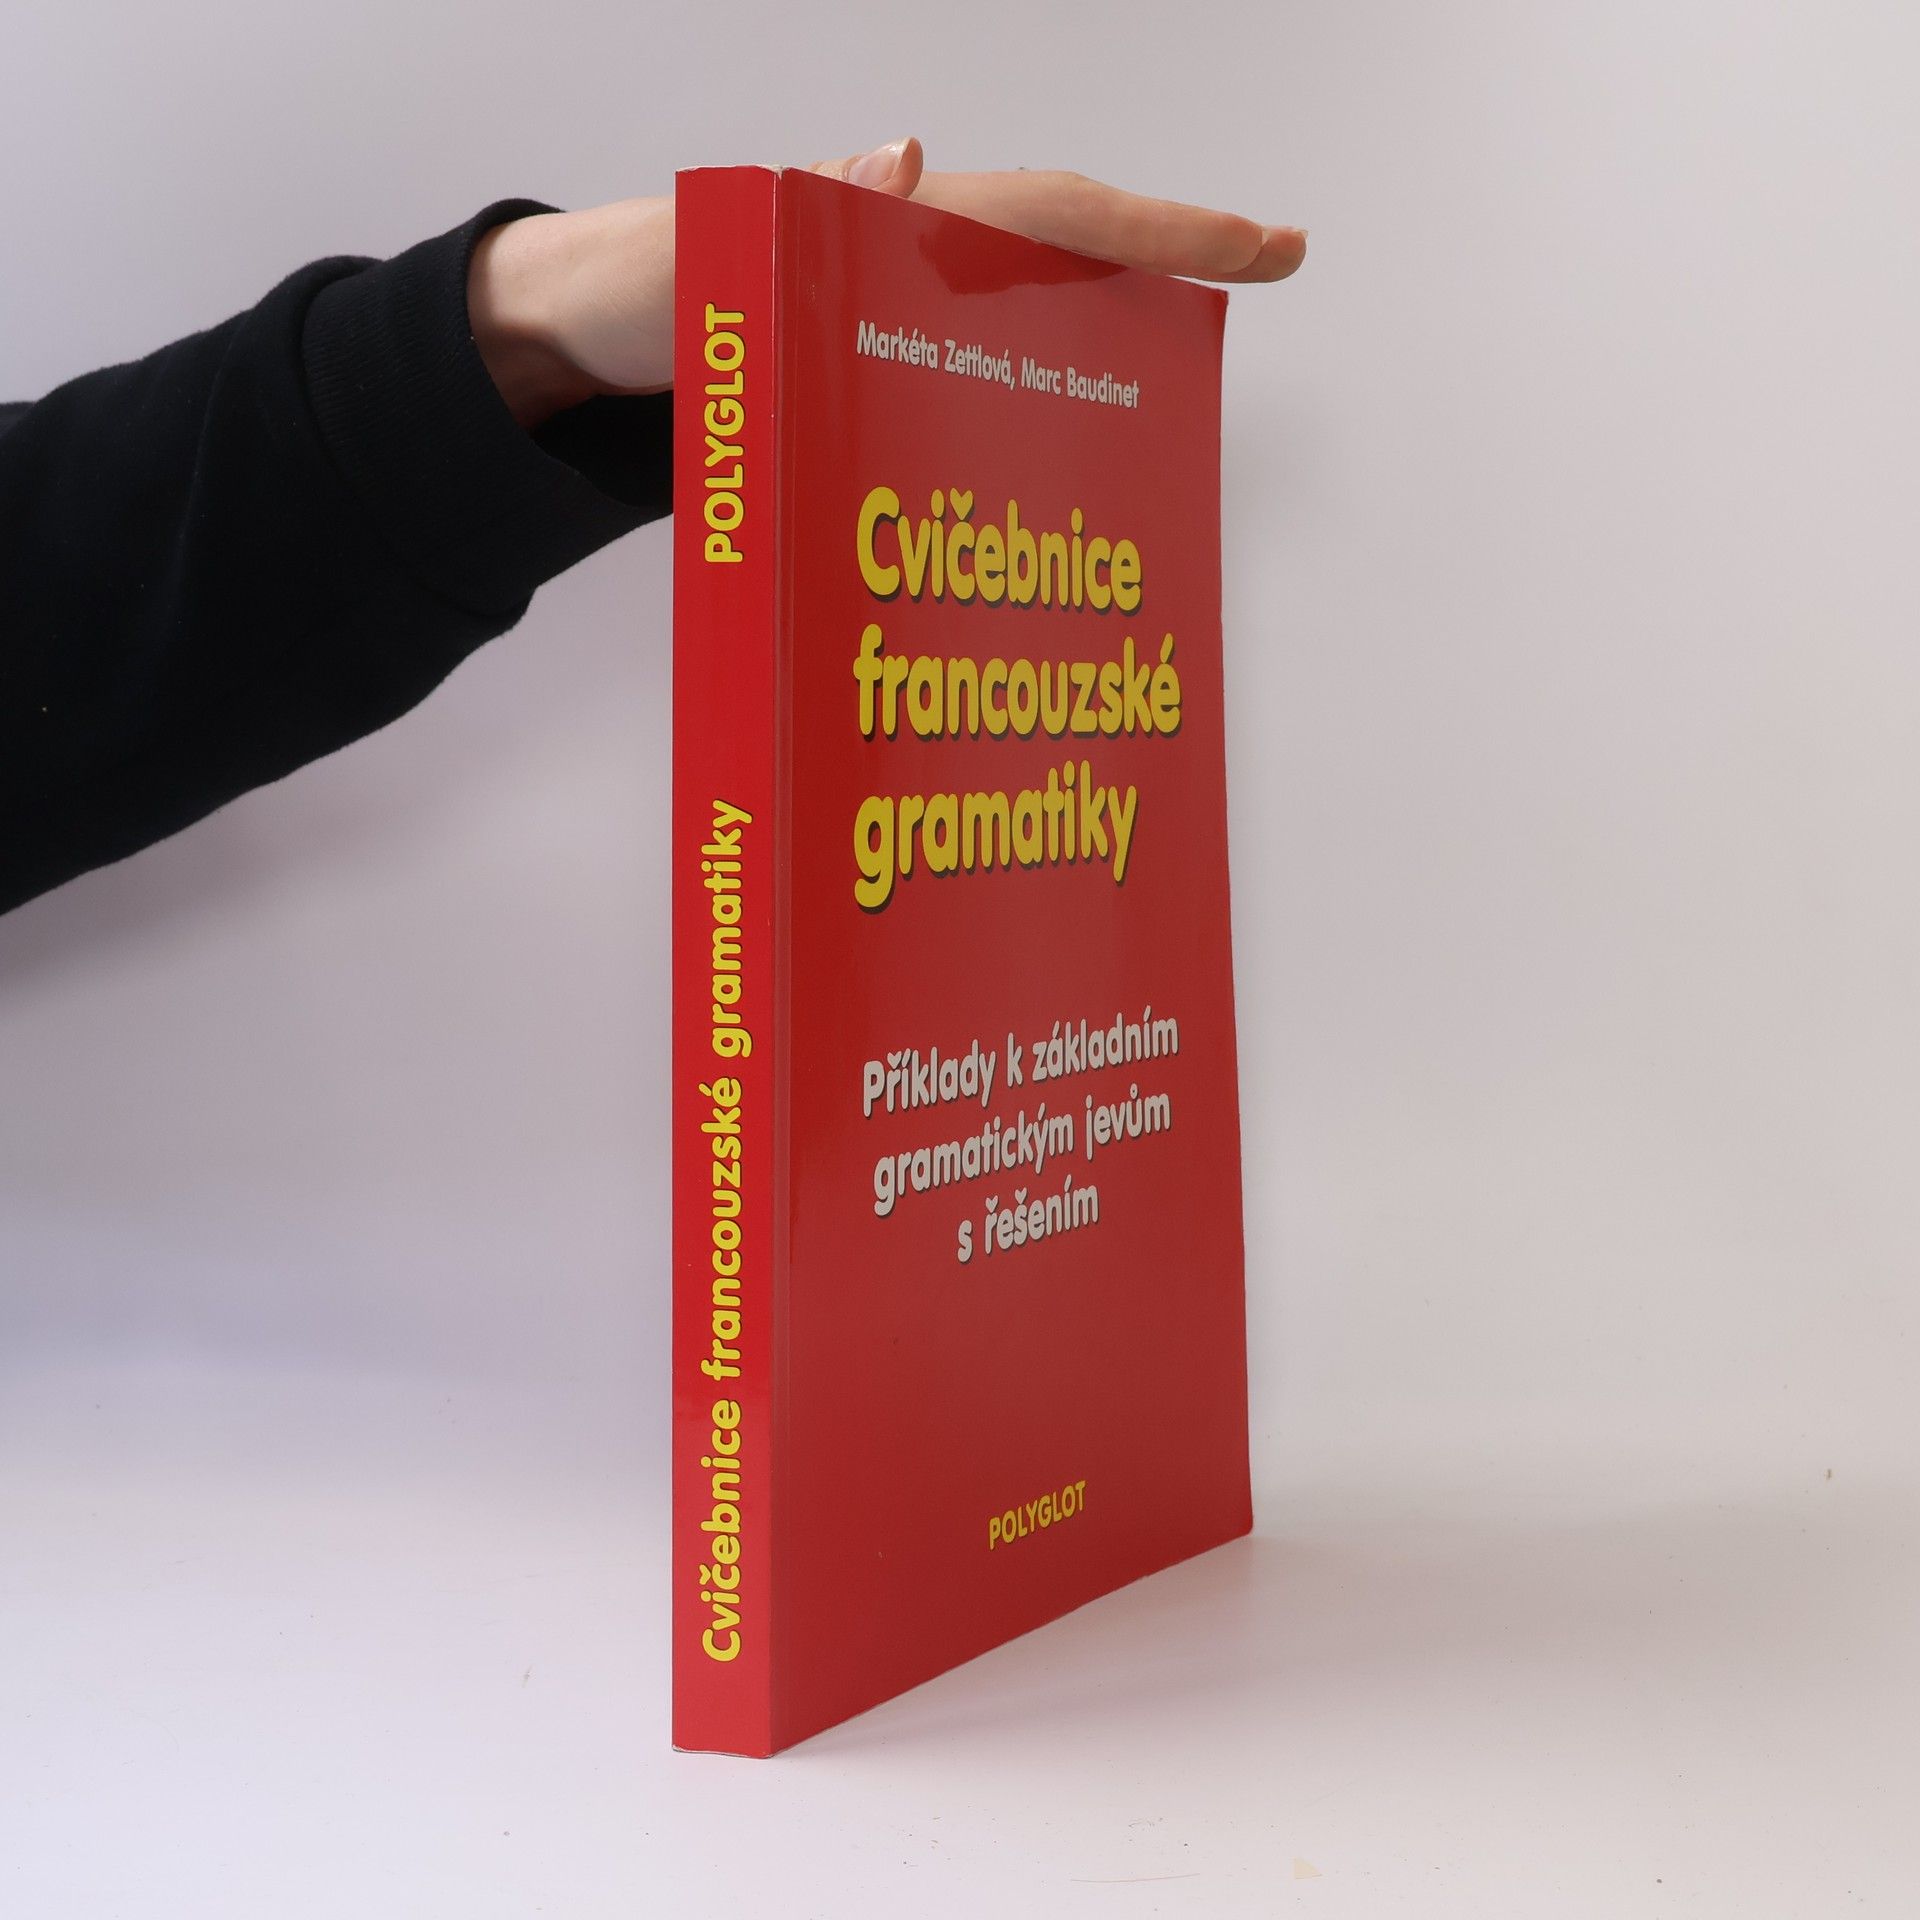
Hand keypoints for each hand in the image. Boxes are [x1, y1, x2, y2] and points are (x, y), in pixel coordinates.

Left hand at [468, 137, 1306, 428]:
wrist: (585, 333)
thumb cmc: (650, 289)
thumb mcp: (727, 247)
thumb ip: (814, 214)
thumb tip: (904, 160)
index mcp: (905, 223)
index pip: (1064, 214)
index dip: (1172, 229)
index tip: (1269, 243)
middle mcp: (918, 257)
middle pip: (1072, 252)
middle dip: (1168, 267)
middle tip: (1258, 284)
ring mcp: (900, 305)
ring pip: (1032, 311)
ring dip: (1106, 334)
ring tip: (1176, 392)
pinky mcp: (873, 353)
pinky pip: (976, 363)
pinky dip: (1029, 389)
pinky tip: (1054, 443)